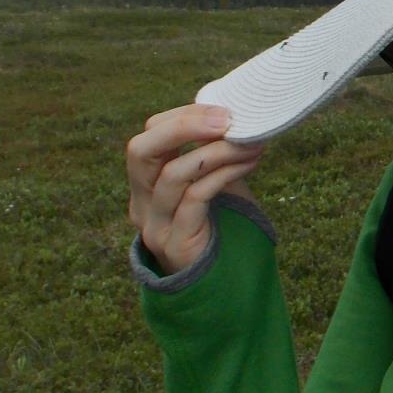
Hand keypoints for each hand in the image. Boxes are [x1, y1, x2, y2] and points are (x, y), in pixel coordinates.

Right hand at [126, 104, 267, 274]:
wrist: (219, 282)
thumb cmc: (218, 224)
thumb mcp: (212, 181)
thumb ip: (213, 152)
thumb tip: (237, 114)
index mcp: (145, 183)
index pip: (148, 136)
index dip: (183, 117)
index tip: (224, 110)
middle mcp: (141, 202)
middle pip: (141, 151)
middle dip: (184, 126)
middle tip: (226, 119)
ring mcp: (155, 225)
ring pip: (173, 174)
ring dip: (217, 152)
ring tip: (251, 144)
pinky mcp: (175, 243)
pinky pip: (195, 199)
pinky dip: (224, 175)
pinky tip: (249, 164)